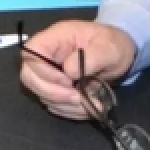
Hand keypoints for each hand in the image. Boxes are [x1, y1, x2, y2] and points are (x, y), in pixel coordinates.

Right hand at [19, 21, 137, 120]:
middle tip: (79, 99)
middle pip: (29, 77)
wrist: (120, 54)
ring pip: (41, 95)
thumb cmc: (113, 45)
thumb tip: (70, 71)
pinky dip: (70, 111)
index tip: (68, 81)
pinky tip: (89, 108)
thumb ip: (92, 56)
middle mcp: (47, 56)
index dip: (42, 71)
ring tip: (92, 106)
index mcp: (54, 39)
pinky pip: (54, 105)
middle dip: (52, 93)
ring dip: (66, 106)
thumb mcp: (109, 47)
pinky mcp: (57, 89)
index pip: (30, 53)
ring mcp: (50, 74)